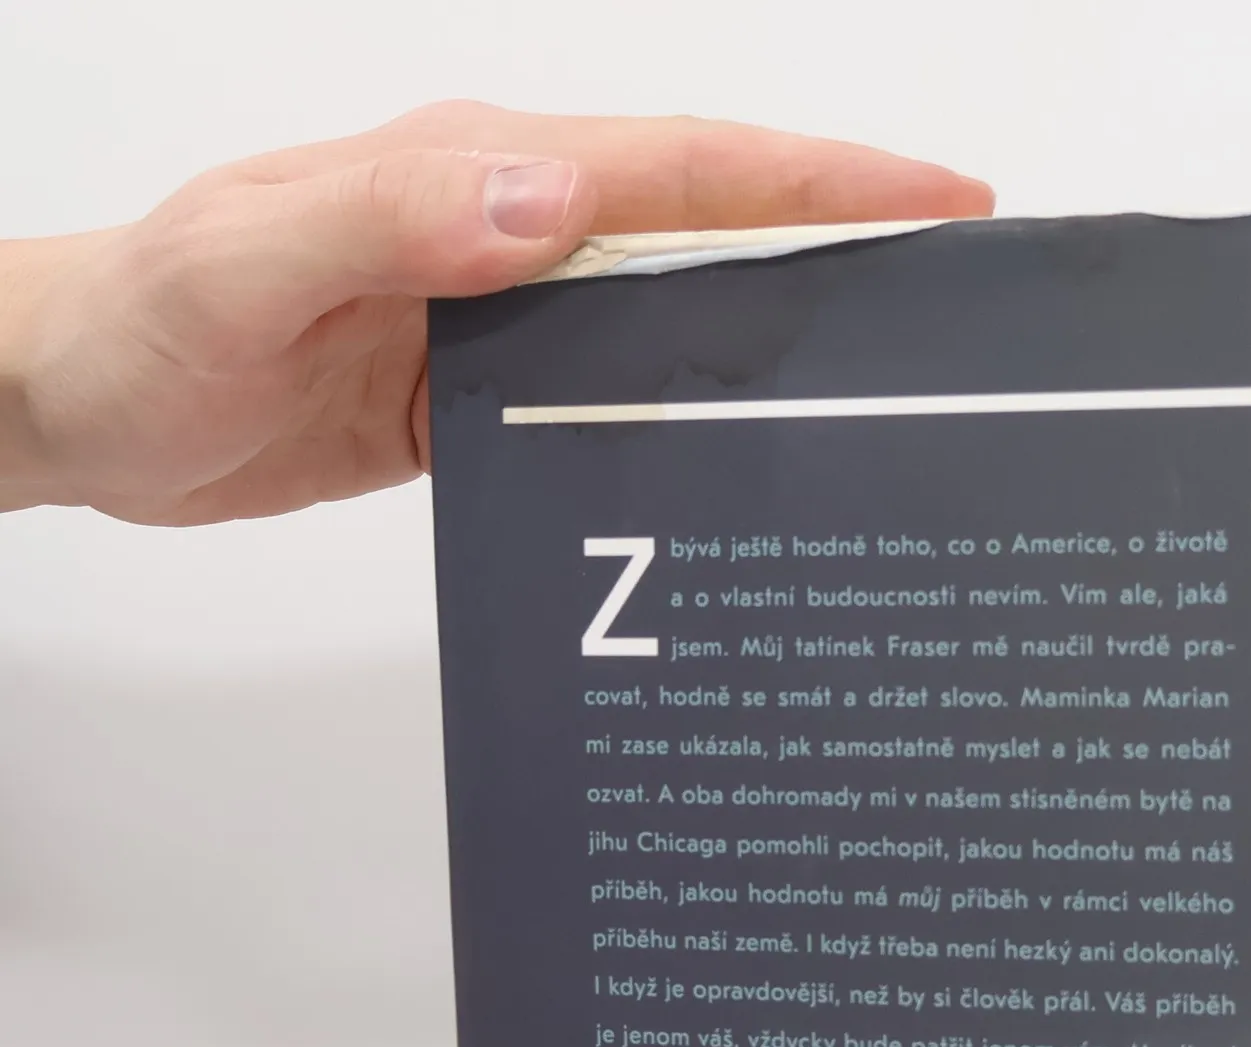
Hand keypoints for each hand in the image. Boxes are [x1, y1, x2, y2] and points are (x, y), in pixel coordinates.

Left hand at [0, 102, 990, 523]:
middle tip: (955, 297)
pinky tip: (727, 470)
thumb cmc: (135, 326)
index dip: (815, 179)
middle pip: (703, 232)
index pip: (678, 164)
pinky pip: (604, 405)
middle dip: (836, 247)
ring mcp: (493, 321)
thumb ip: (388, 223)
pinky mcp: (475, 400)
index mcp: (468, 175)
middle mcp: (500, 234)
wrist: (69, 405)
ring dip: (768, 345)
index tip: (933, 200)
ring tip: (882, 393)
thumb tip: (550, 200)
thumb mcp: (245, 268)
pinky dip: (676, 428)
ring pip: (666, 324)